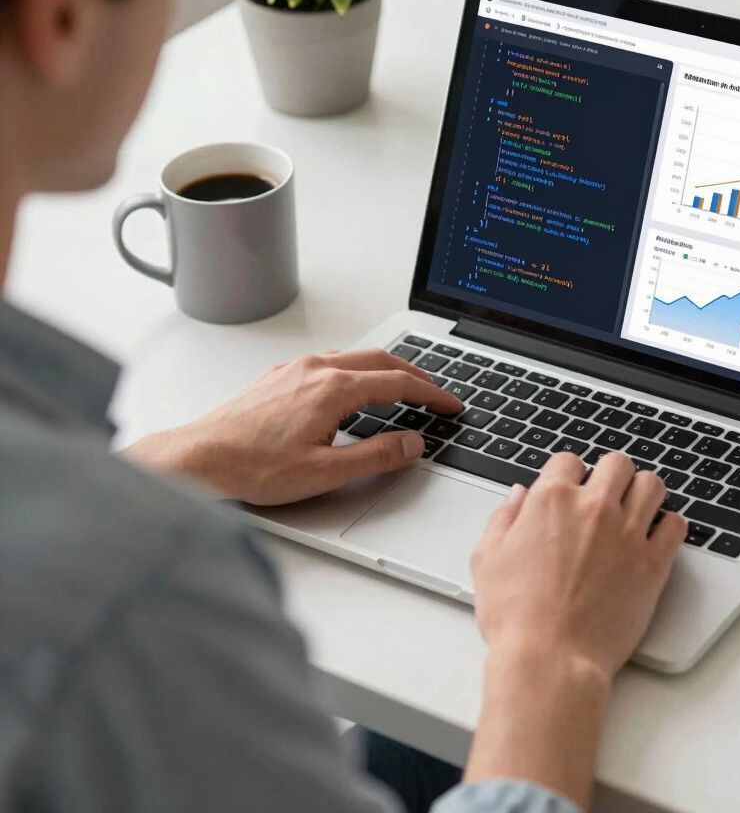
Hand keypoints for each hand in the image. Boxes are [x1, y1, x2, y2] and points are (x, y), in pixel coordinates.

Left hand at [124, 349, 462, 504]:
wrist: (199, 459)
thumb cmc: (252, 467)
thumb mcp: (324, 472)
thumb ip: (376, 456)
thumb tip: (411, 443)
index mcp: (334, 389)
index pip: (399, 383)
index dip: (432, 394)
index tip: (451, 404)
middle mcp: (316, 369)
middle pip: (381, 360)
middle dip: (415, 375)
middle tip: (435, 393)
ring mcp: (295, 369)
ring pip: (354, 358)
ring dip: (385, 369)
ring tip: (402, 388)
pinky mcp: (279, 376)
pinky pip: (330, 362)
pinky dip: (356, 371)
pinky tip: (353, 389)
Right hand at [471, 451, 686, 680]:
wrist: (550, 660)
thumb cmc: (516, 617)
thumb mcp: (487, 558)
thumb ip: (504, 517)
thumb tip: (518, 495)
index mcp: (552, 499)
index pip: (569, 460)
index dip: (567, 474)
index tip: (569, 489)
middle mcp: (593, 507)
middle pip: (617, 463)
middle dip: (610, 475)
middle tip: (605, 495)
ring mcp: (627, 533)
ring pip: (651, 485)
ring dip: (642, 492)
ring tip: (634, 509)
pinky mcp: (653, 563)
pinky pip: (676, 526)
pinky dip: (668, 527)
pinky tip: (655, 538)